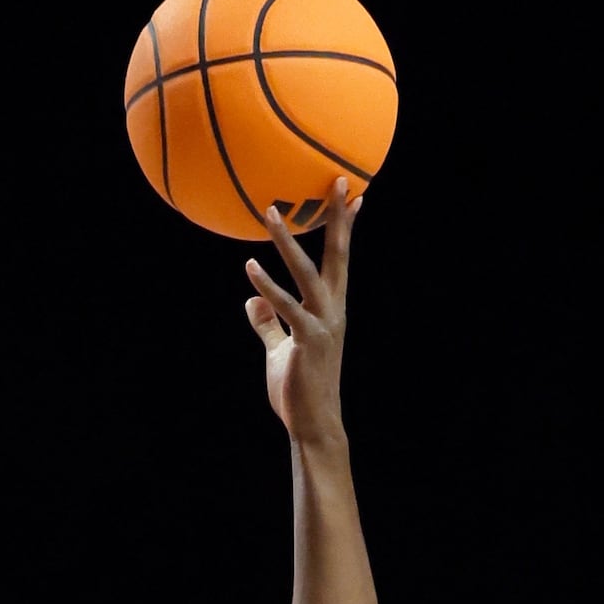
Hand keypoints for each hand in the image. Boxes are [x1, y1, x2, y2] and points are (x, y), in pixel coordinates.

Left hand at [244, 177, 357, 443]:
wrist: (313, 424)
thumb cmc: (299, 390)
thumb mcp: (279, 351)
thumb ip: (268, 325)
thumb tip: (251, 300)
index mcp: (331, 309)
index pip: (341, 261)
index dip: (346, 228)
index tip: (353, 195)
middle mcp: (333, 310)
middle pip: (337, 255)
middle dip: (337, 217)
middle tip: (336, 179)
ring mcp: (322, 324)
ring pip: (308, 273)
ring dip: (288, 241)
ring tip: (270, 211)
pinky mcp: (307, 341)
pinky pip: (286, 307)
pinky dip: (268, 287)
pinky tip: (250, 267)